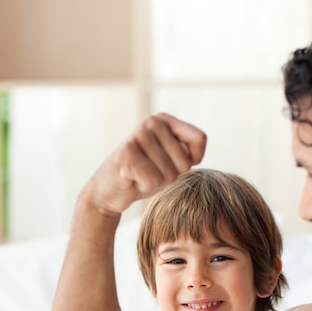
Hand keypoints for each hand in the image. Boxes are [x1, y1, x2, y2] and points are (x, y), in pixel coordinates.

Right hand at [85, 113, 206, 215]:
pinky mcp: (127, 153)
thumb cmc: (143, 175)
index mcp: (164, 119)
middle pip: (184, 162)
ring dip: (156, 183)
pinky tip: (132, 179)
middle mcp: (152, 121)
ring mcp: (138, 135)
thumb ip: (188, 149)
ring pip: (169, 174)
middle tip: (149, 172)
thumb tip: (202, 138)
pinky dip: (145, 187)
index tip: (170, 164)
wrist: (109, 190)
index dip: (191, 160)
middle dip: (170, 176)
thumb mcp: (171, 161)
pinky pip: (154, 180)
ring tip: (139, 175)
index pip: (199, 139)